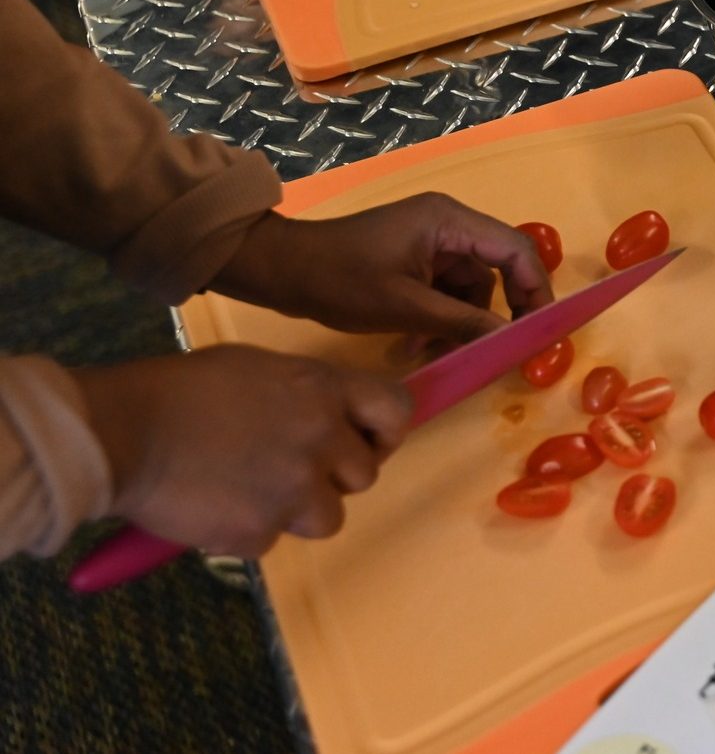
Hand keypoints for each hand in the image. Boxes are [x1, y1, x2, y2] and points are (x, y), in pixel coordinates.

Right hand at [76, 346, 410, 554]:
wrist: (121, 432)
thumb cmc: (178, 392)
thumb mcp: (256, 370)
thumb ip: (306, 395)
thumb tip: (334, 418)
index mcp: (321, 389)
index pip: (396, 411)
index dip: (386, 433)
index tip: (366, 443)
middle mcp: (321, 437)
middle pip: (364, 475)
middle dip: (331, 478)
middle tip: (285, 469)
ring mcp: (295, 487)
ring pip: (329, 518)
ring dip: (296, 511)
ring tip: (246, 489)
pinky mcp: (262, 530)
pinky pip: (273, 540)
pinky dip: (247, 531)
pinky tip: (214, 505)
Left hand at [210, 193, 553, 343]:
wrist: (279, 271)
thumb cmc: (340, 281)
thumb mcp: (404, 307)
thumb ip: (462, 322)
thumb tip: (510, 339)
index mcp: (449, 222)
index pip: (515, 250)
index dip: (535, 289)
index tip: (540, 330)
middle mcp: (447, 226)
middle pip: (496, 270)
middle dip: (491, 314)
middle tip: (496, 351)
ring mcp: (430, 243)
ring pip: (469, 288)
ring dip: (458, 323)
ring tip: (430, 354)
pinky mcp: (414, 260)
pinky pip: (444, 292)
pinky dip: (437, 319)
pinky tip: (413, 346)